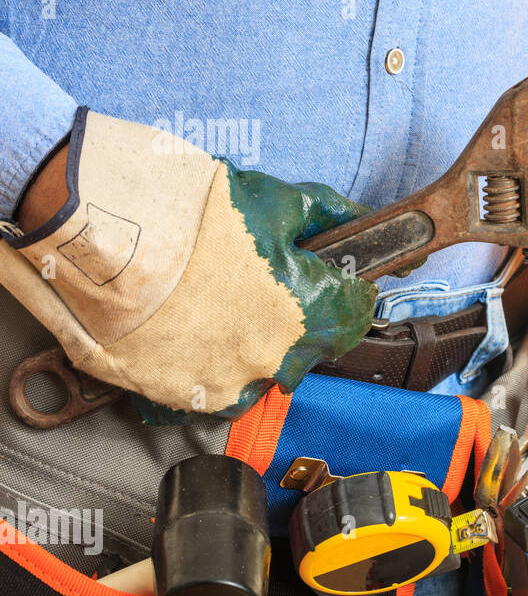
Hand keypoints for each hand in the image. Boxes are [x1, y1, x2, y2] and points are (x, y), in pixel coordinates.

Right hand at [0, 108, 376, 420]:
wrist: (103, 238)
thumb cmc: (185, 216)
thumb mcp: (271, 199)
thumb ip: (324, 215)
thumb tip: (355, 222)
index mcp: (308, 310)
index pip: (356, 312)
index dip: (349, 291)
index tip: (338, 281)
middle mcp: (277, 356)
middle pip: (312, 345)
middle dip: (299, 318)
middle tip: (263, 286)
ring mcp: (231, 380)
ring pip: (265, 372)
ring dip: (254, 347)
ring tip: (220, 309)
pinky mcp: (187, 396)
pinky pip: (218, 392)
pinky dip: (212, 368)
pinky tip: (195, 335)